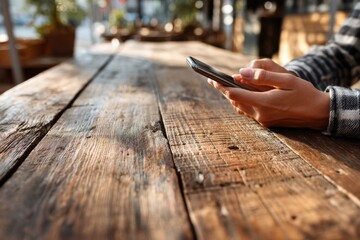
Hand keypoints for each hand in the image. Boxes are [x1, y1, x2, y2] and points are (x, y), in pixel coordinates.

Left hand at [208, 60, 329, 129]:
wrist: (318, 113)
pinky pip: (248, 111)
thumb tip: (241, 72)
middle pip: (235, 101)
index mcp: (263, 103)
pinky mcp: (266, 122)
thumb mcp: (286, 80)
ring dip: (231, 97)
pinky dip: (241, 102)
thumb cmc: (304, 93)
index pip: (235, 94)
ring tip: (222, 86)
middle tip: (212, 81)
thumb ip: (263, 76)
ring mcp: (263, 120)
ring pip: (240, 107)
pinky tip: (239, 95)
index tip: (211, 79)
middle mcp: (260, 114)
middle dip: (223, 90)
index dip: (222, 86)